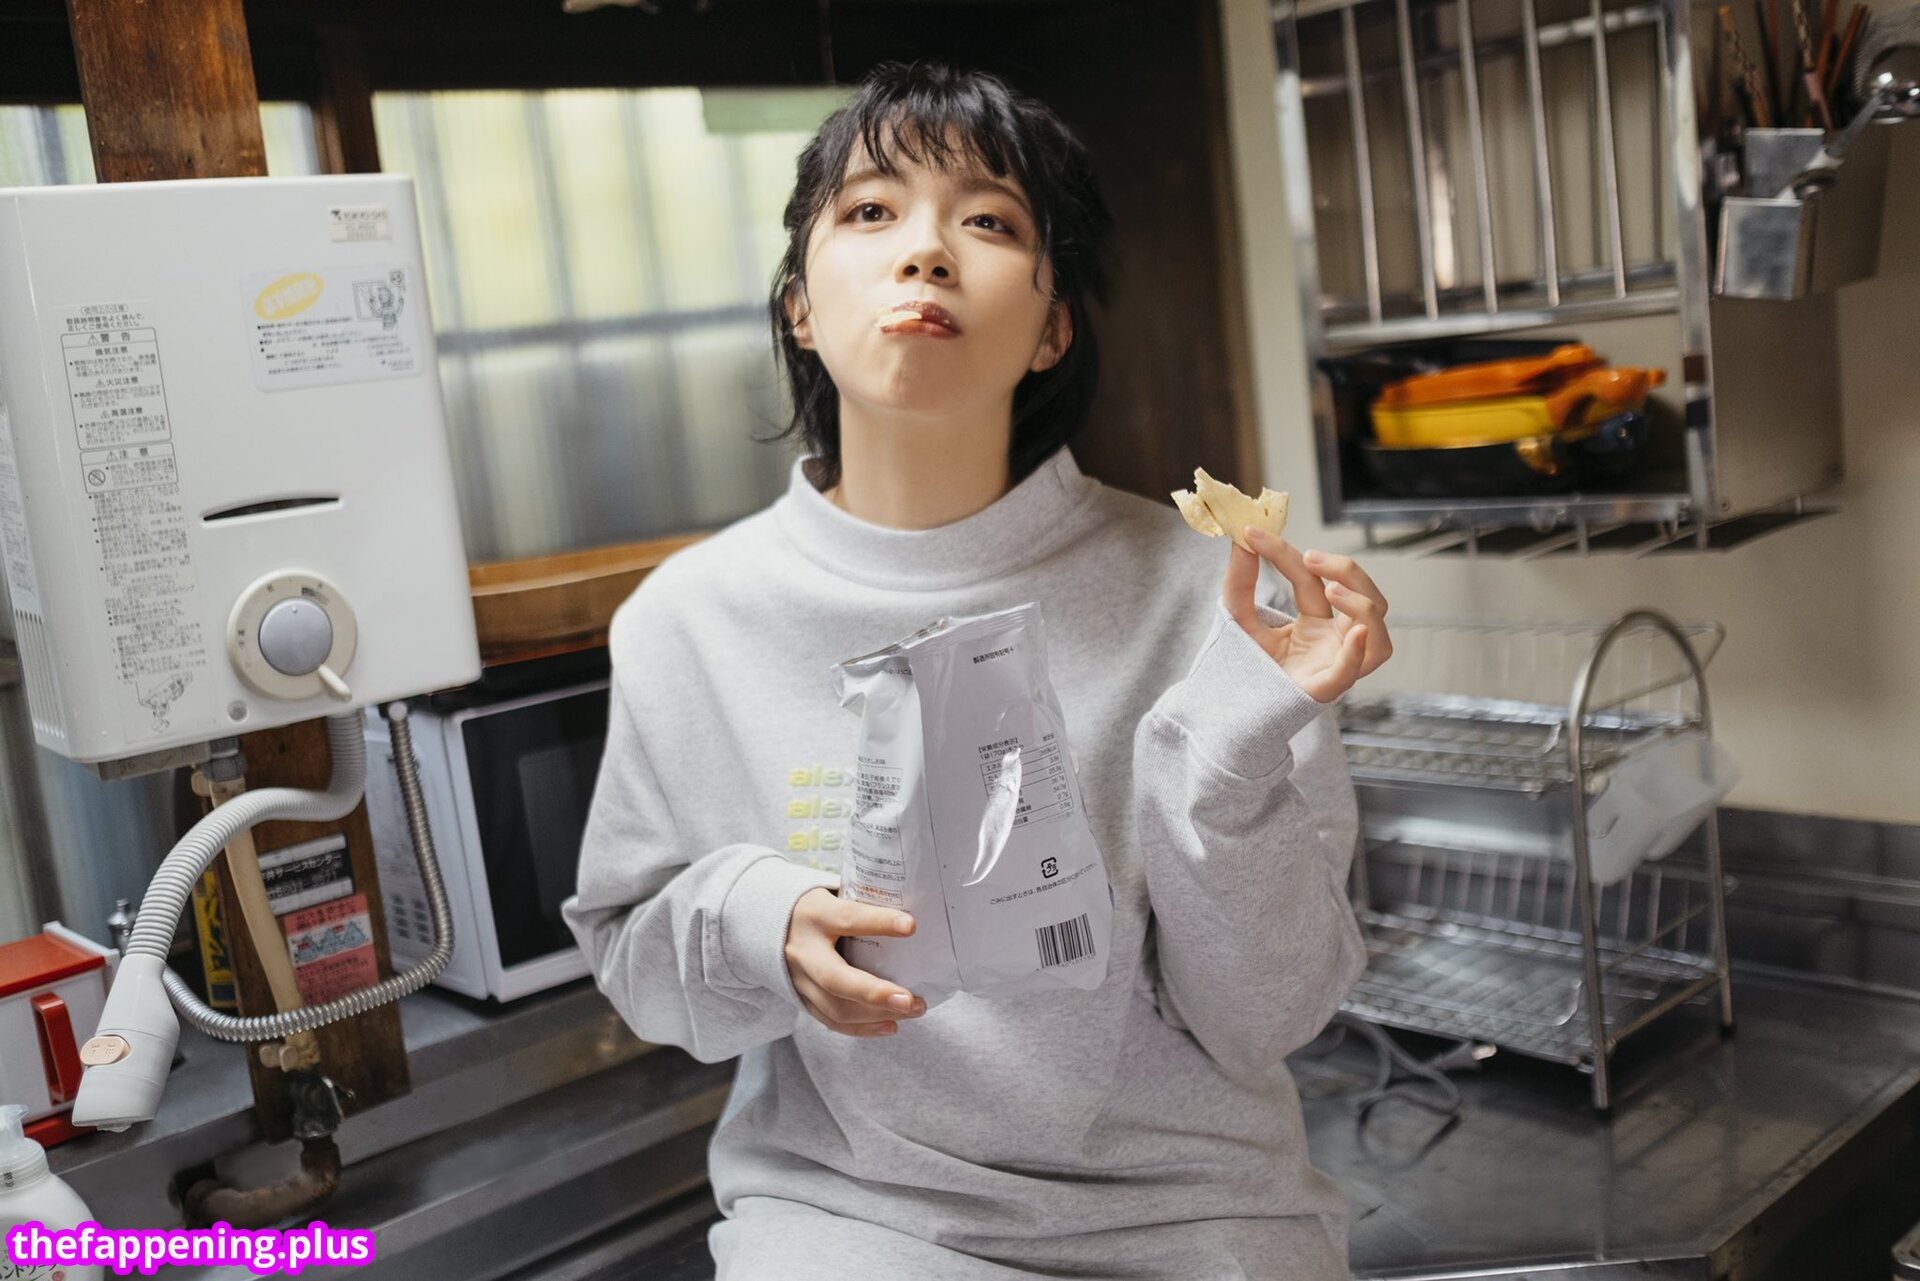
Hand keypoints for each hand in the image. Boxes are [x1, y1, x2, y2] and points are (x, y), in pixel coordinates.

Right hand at [785, 888, 926, 1036]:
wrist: (764, 926)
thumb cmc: (815, 909)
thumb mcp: (832, 896)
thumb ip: (863, 905)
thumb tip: (913, 917)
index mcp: (815, 916)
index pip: (848, 919)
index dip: (879, 922)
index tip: (911, 926)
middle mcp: (803, 951)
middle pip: (835, 979)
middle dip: (875, 993)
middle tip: (910, 1000)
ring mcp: (799, 980)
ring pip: (835, 1008)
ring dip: (876, 1014)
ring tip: (913, 1009)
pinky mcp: (802, 999)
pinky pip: (831, 1021)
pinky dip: (863, 1028)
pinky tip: (891, 1025)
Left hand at [1223, 529, 1392, 702]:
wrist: (1229, 716)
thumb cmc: (1244, 671)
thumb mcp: (1237, 621)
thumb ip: (1238, 584)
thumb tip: (1238, 541)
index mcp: (1315, 623)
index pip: (1312, 579)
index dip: (1285, 553)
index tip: (1253, 533)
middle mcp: (1334, 641)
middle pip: (1366, 600)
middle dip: (1346, 571)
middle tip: (1309, 556)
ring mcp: (1335, 664)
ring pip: (1376, 632)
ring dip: (1362, 605)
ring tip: (1330, 590)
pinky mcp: (1325, 689)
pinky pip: (1354, 670)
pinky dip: (1358, 651)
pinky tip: (1355, 632)